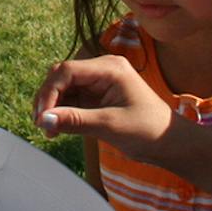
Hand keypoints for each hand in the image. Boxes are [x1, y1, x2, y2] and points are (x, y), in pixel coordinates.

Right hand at [34, 56, 178, 159]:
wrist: (169, 143)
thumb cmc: (148, 131)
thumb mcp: (109, 126)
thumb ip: (75, 120)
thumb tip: (43, 120)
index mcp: (110, 68)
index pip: (67, 71)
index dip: (49, 92)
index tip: (42, 117)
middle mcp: (103, 70)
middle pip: (62, 77)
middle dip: (48, 99)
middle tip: (42, 126)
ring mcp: (100, 82)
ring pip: (63, 89)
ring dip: (53, 108)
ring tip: (49, 131)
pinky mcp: (97, 96)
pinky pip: (71, 99)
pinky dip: (62, 112)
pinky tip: (58, 128)